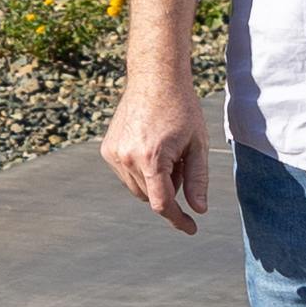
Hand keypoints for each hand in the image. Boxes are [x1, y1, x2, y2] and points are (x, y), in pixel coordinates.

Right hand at [103, 65, 208, 233]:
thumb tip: (198, 210)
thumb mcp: (198, 145)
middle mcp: (128, 158)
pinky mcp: (107, 149)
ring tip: (166, 151)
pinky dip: (140, 170)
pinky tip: (150, 145)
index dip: (177, 220)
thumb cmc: (182, 109)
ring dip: (153, 180)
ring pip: (137, 188)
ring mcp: (114, 154)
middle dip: (169, 189)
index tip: (190, 228)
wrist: (155, 78)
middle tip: (181, 162)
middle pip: (150, 197)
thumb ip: (197, 180)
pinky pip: (126, 174)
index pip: (162, 204)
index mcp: (152, 159)